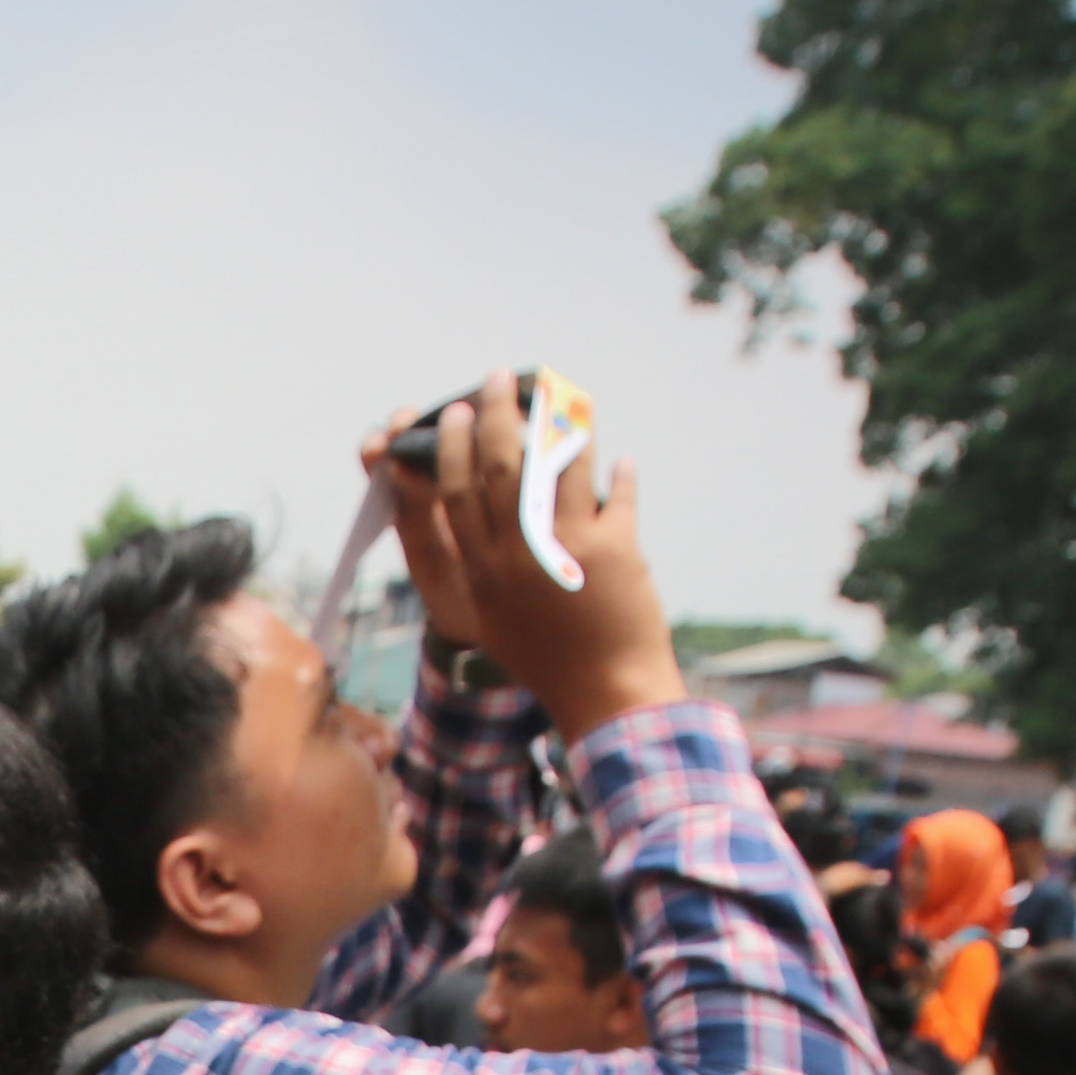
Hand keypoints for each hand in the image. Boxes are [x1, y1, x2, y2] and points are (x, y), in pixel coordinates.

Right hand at [370, 374, 677, 743]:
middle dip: (495, 413)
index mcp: (480, 571)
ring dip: (558, 421)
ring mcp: (564, 549)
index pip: (454, 491)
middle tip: (498, 380)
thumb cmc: (546, 657)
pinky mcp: (612, 549)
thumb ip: (476, 562)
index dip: (453, 445)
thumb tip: (464, 505)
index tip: (456, 412)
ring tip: (563, 398)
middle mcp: (514, 555)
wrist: (605, 693)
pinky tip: (622, 462)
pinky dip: (620, 474)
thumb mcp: (491, 614)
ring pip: (555, 464)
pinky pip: (615, 493)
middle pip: (497, 465)